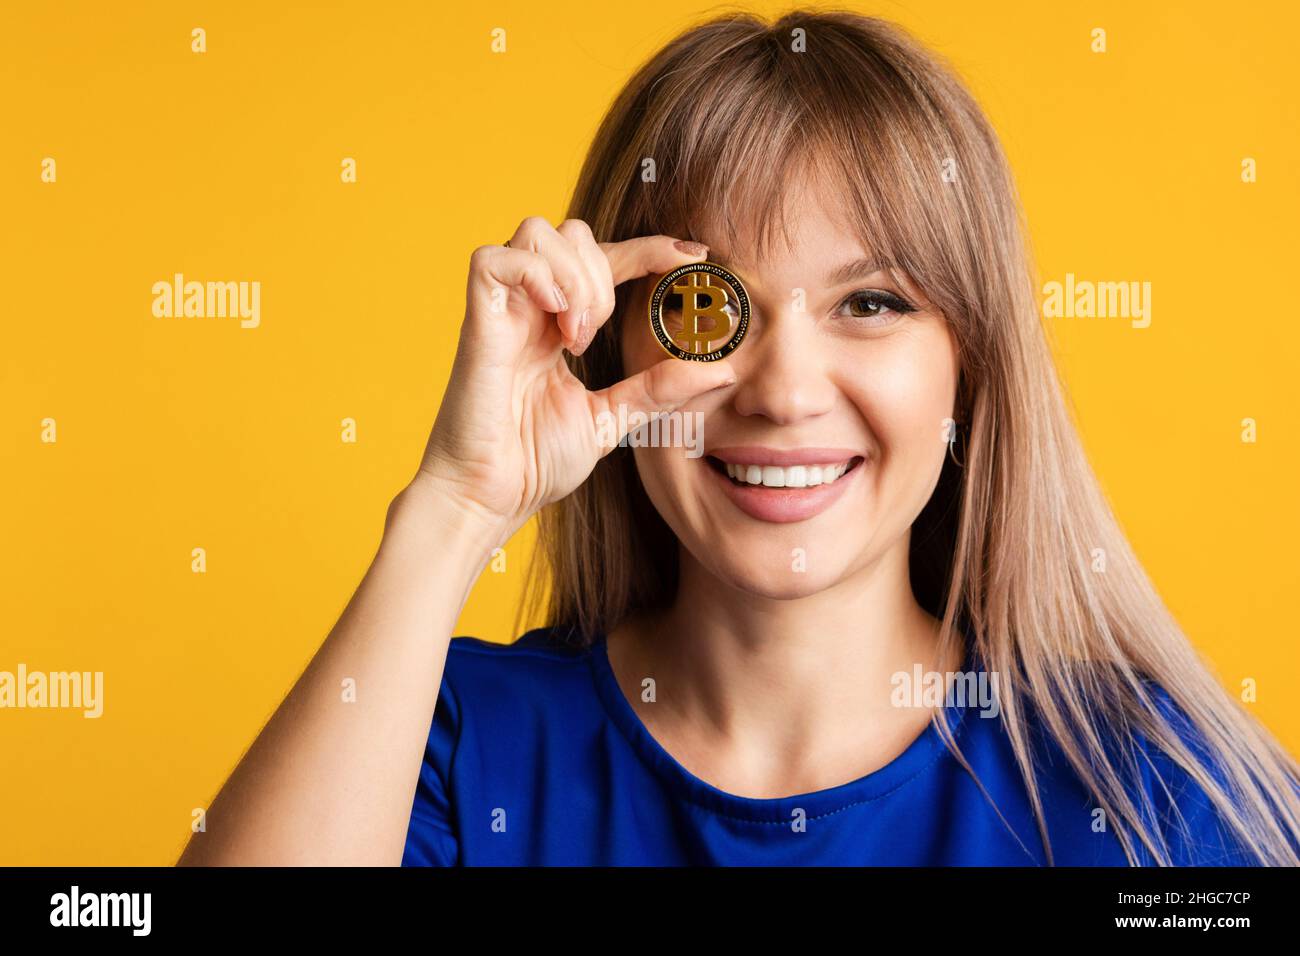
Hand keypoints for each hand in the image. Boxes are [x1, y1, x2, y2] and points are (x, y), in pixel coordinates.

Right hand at [412, 217, 735, 543]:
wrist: (490, 497)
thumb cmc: (535, 463)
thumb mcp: (614, 418)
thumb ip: (660, 388)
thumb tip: (722, 370)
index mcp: (556, 325)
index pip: (605, 261)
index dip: (649, 248)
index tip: (693, 255)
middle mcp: (528, 309)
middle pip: (571, 232)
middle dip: (603, 271)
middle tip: (596, 336)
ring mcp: (500, 311)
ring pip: (537, 232)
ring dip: (574, 277)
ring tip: (574, 338)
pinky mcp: (475, 322)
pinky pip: (493, 259)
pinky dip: (534, 276)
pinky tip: (553, 321)